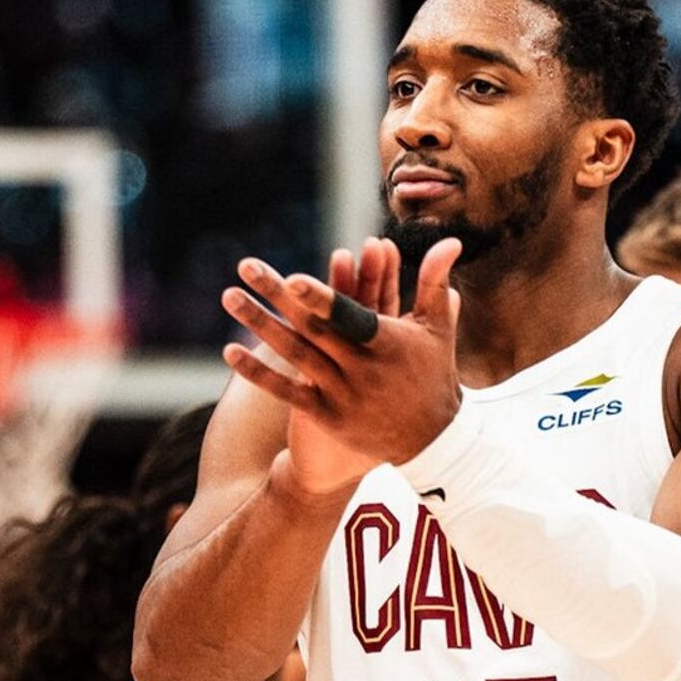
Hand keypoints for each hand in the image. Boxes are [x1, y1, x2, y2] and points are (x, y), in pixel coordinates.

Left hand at [221, 237, 462, 493]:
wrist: (432, 441)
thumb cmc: (434, 373)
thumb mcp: (437, 327)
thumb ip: (434, 280)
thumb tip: (451, 239)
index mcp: (389, 343)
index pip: (351, 318)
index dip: (324, 299)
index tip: (293, 279)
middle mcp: (362, 369)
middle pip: (313, 329)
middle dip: (277, 296)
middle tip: (246, 266)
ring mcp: (342, 394)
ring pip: (295, 355)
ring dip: (260, 325)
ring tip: (230, 296)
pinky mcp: (328, 416)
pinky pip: (287, 391)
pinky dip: (259, 373)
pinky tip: (230, 351)